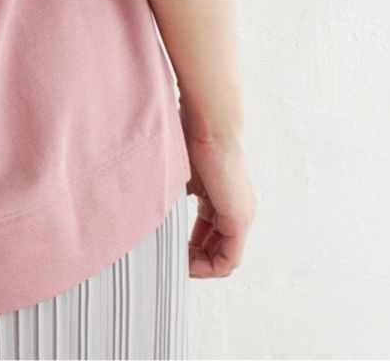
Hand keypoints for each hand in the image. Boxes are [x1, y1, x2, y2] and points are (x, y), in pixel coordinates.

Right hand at [180, 103, 257, 277]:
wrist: (208, 122)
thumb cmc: (189, 138)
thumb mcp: (177, 176)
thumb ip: (171, 198)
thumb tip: (149, 213)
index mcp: (222, 199)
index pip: (210, 236)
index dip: (190, 249)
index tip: (170, 250)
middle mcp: (236, 210)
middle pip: (217, 251)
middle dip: (194, 260)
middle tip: (171, 261)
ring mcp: (241, 216)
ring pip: (224, 258)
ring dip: (200, 265)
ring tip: (177, 264)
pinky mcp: (239, 219)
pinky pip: (228, 259)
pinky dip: (209, 267)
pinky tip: (188, 263)